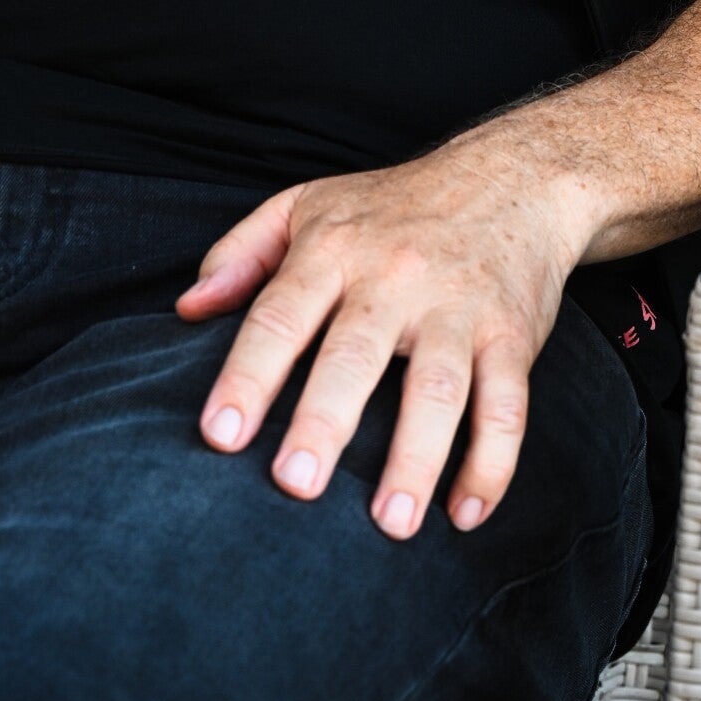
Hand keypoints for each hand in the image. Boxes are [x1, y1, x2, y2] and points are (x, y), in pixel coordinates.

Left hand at [177, 144, 587, 539]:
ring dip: (415, 458)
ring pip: (438, 386)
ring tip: (389, 523)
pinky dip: (492, 462)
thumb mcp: (307, 204)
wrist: (511, 177)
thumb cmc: (393, 205)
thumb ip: (241, 253)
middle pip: (354, 355)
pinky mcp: (511, 335)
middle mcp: (394, 277)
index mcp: (333, 251)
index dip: (248, 375)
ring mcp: (457, 307)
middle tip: (295, 484)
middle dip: (324, 421)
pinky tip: (466, 513)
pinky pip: (507, 404)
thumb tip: (188, 310)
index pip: (280, 315)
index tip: (219, 434)